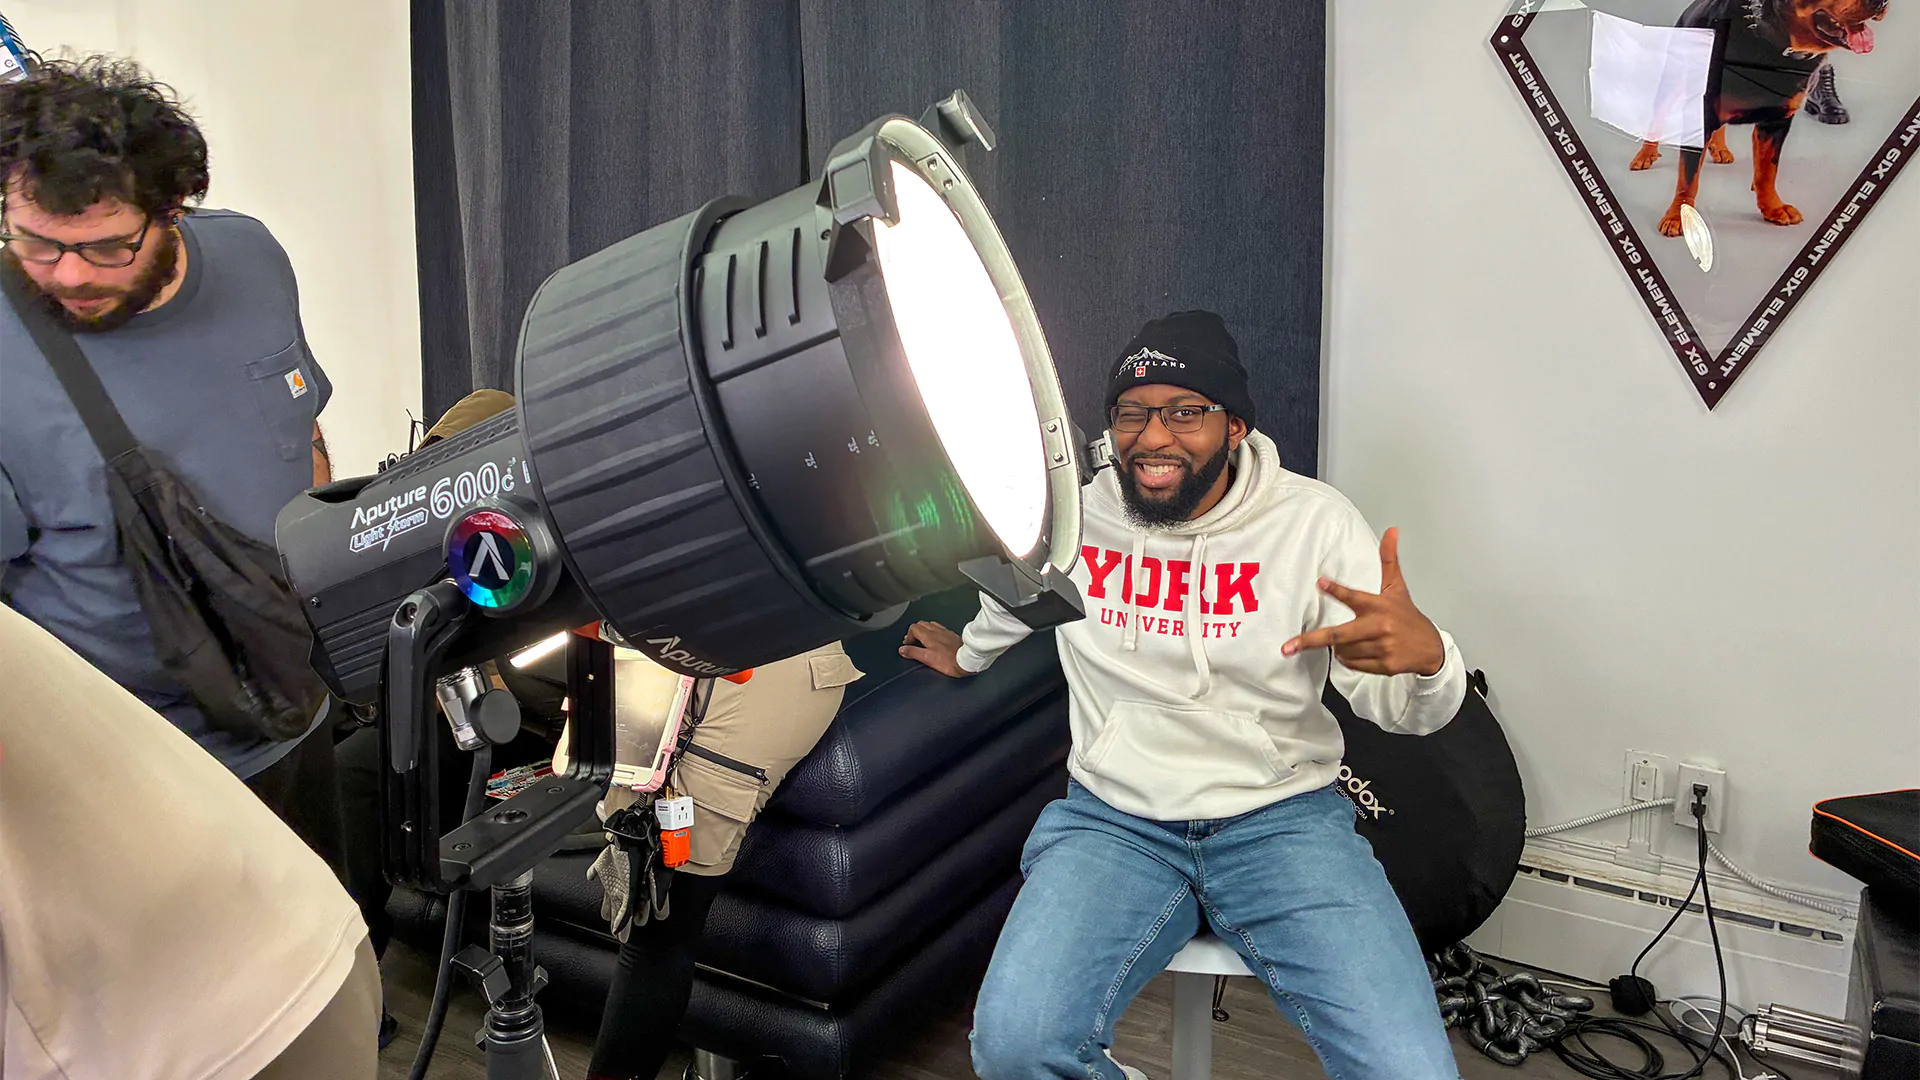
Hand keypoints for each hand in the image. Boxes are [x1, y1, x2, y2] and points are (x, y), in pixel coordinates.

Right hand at [899, 620, 970, 677]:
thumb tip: (902, 650)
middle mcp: (937, 630)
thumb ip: (913, 652)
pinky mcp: (952, 635)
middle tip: (913, 642)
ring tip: (923, 640)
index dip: (908, 636)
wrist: (968, 660)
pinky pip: (940, 629)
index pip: (914, 628)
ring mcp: (945, 632)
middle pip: (921, 624)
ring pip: (931, 625)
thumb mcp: (927, 659)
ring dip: (925, 631)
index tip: (907, 644)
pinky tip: (936, 640)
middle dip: (915, 632)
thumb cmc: (949, 661)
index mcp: (929, 635)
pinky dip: (934, 632)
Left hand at [1280, 528, 1445, 676]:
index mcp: (1379, 605)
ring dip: (1337, 648)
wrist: (1431, 648)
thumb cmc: (1408, 617)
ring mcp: (1381, 647)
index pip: (1354, 596)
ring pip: (1343, 651)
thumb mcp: (1397, 587)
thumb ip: (1388, 560)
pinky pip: (1353, 664)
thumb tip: (1391, 531)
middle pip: (1338, 635)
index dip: (1336, 589)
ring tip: (1347, 640)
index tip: (1320, 583)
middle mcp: (1379, 626)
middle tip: (1288, 646)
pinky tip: (1355, 651)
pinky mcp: (1383, 666)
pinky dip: (1348, 659)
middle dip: (1311, 641)